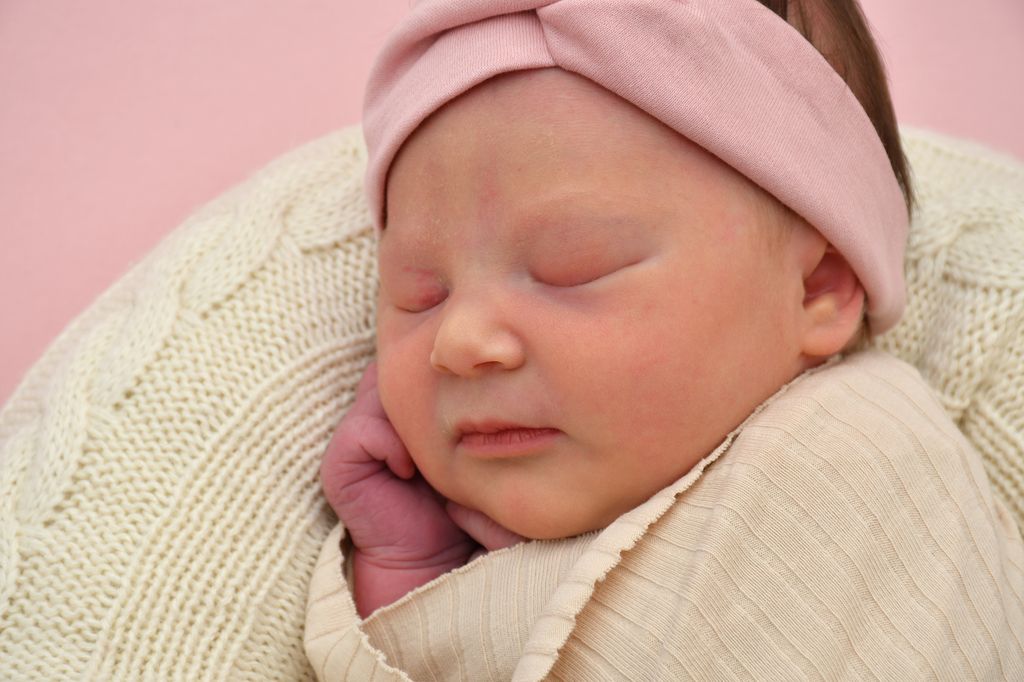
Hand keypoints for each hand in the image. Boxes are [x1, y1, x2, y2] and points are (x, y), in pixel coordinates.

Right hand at [320, 362, 521, 614]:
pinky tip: (409, 471)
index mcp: (423, 407)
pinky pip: (360, 430)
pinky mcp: (341, 464)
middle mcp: (390, 415)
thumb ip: (487, 416)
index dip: (450, 368)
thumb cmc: (476, 515)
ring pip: (381, 389)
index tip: (475, 389)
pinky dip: (387, 442)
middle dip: (429, 382)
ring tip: (432, 447)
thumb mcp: (490, 460)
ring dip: (410, 412)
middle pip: (404, 366)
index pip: (429, 362)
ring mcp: (363, 436)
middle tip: (455, 411)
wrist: (439, 570)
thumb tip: (490, 380)